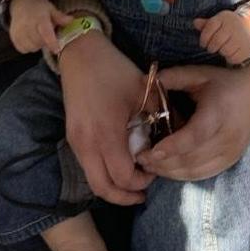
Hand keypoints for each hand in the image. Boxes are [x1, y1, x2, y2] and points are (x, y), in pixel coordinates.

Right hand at [9, 0, 69, 52]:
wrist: (21, 4)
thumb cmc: (38, 8)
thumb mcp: (51, 9)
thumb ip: (60, 17)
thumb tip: (71, 20)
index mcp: (39, 18)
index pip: (45, 32)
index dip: (51, 42)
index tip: (57, 49)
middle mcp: (27, 25)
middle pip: (39, 43)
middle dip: (45, 42)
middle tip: (46, 34)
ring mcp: (19, 32)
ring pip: (32, 48)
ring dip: (37, 45)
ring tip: (38, 35)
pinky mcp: (14, 38)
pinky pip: (23, 49)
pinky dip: (28, 47)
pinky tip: (30, 38)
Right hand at [58, 29, 154, 204]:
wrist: (80, 54)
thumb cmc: (113, 70)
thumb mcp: (143, 91)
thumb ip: (160, 116)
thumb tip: (177, 134)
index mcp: (107, 133)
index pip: (123, 176)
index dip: (141, 182)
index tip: (154, 172)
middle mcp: (87, 143)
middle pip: (103, 188)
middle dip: (125, 196)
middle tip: (143, 193)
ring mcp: (76, 141)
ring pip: (92, 180)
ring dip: (112, 186)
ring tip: (132, 182)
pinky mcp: (72, 137)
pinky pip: (87, 166)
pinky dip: (103, 173)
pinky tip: (118, 163)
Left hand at [136, 61, 249, 180]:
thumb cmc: (226, 82)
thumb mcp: (201, 74)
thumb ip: (175, 77)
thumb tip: (146, 81)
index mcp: (218, 113)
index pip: (194, 136)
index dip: (172, 147)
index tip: (150, 152)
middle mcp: (227, 137)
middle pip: (193, 158)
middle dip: (164, 163)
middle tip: (141, 160)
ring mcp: (231, 152)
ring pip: (198, 171)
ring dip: (171, 172)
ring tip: (150, 166)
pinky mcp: (231, 161)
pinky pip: (205, 174)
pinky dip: (185, 175)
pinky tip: (169, 170)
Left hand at [195, 10, 249, 64]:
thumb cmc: (228, 26)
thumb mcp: (218, 22)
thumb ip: (206, 24)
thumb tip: (194, 23)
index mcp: (224, 18)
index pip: (210, 28)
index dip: (203, 38)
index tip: (203, 44)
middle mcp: (233, 26)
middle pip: (216, 41)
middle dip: (211, 47)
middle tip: (211, 48)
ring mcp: (241, 37)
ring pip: (224, 50)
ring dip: (220, 52)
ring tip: (222, 49)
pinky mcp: (246, 48)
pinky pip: (233, 58)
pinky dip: (229, 58)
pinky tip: (230, 53)